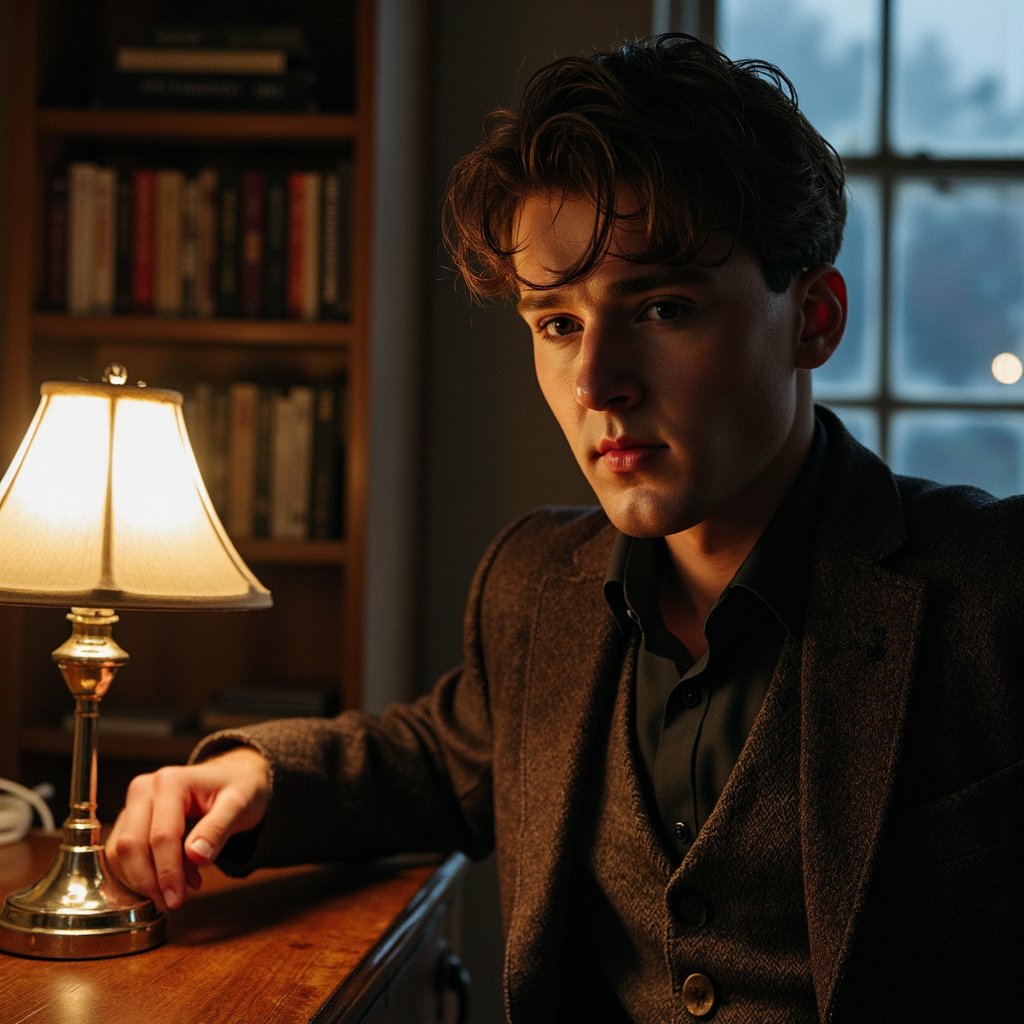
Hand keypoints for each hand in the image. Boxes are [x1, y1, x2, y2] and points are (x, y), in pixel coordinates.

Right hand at [107, 745, 270, 911]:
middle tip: (174, 902)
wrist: (234, 777)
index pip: (161, 836)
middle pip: (131, 845)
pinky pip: (121, 855)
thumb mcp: (239, 805)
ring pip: (120, 853)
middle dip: (149, 881)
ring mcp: (133, 804)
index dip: (167, 872)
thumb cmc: (238, 788)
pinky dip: (140, 874)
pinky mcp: (129, 820)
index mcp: (170, 781)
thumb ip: (218, 829)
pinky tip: (169, 878)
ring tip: (179, 887)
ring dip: (144, 879)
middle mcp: (144, 789)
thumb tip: (196, 856)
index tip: (177, 900)